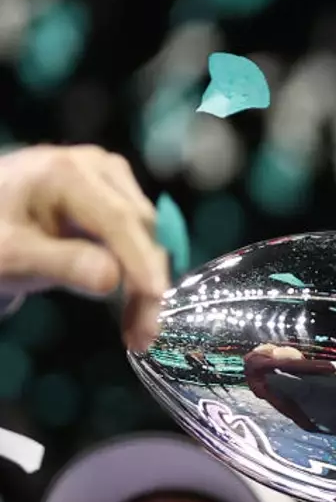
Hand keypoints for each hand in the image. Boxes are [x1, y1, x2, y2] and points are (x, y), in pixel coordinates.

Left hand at [0, 145, 169, 350]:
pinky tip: (132, 302)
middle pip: (140, 229)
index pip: (118, 219)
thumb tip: (112, 280)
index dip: (141, 260)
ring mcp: (111, 179)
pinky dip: (139, 272)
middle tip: (142, 335)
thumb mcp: (11, 255)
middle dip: (145, 283)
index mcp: (66, 172)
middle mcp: (98, 166)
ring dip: (146, 283)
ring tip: (136, 327)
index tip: (156, 298)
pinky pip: (141, 237)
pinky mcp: (117, 196)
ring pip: (147, 236)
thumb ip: (60, 263)